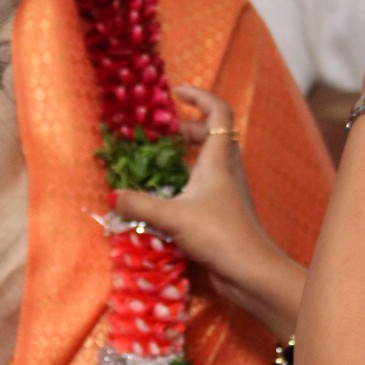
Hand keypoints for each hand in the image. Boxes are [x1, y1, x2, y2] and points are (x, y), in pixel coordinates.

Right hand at [114, 86, 304, 337]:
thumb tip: (114, 195)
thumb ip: (140, 205)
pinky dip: (187, 182)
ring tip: (160, 163)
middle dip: (189, 128)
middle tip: (163, 134)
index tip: (176, 92)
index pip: (218, 112)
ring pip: (210, 162)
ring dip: (187, 156)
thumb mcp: (173, 216)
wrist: (250, 272)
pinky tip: (167, 198)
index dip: (200, 96)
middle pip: (213, 135)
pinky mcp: (224, 213)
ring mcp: (227, 193)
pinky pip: (205, 186)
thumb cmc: (219, 234)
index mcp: (219, 159)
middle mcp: (227, 171)